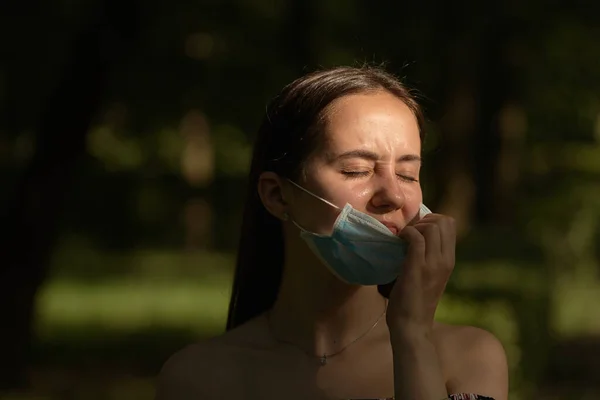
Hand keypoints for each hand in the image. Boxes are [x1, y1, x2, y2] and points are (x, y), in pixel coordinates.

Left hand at [386, 213, 455, 336]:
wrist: (412, 326)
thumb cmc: (415, 302)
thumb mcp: (429, 276)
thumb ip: (429, 258)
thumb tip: (416, 238)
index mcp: (449, 261)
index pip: (450, 225)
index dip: (432, 220)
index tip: (417, 230)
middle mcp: (446, 260)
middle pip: (444, 221)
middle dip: (424, 220)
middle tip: (410, 233)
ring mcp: (433, 264)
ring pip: (432, 227)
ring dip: (415, 227)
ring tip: (404, 239)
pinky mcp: (418, 267)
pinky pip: (416, 238)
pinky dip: (406, 234)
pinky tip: (398, 242)